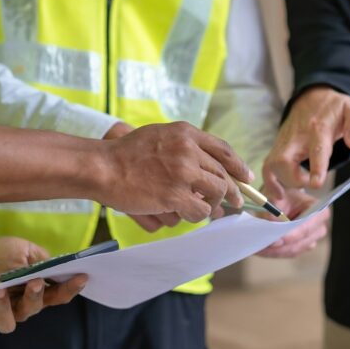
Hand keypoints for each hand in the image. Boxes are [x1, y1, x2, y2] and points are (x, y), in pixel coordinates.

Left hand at [0, 237, 86, 333]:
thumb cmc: (1, 253)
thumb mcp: (24, 250)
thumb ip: (38, 260)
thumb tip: (53, 267)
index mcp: (36, 292)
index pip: (57, 296)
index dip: (70, 289)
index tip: (82, 276)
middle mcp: (19, 305)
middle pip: (33, 309)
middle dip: (35, 297)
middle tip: (35, 281)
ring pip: (6, 323)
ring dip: (4, 307)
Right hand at [99, 122, 250, 222]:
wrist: (103, 167)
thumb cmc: (127, 154)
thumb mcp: (160, 136)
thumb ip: (185, 147)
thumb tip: (209, 168)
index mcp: (186, 133)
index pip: (223, 150)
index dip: (238, 166)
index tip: (246, 178)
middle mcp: (188, 150)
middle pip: (223, 174)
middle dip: (232, 191)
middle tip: (235, 203)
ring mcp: (183, 172)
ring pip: (217, 193)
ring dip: (214, 205)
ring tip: (208, 210)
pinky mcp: (175, 194)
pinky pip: (200, 210)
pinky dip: (198, 215)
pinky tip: (188, 215)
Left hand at [256, 186, 329, 257]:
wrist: (284, 199)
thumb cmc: (283, 195)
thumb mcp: (278, 196)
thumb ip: (274, 209)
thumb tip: (269, 225)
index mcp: (319, 211)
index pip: (306, 228)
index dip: (290, 236)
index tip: (275, 241)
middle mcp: (319, 228)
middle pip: (300, 243)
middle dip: (280, 246)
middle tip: (261, 245)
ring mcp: (311, 240)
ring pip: (292, 250)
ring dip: (274, 251)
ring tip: (258, 247)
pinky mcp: (301, 247)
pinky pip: (287, 253)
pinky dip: (274, 252)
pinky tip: (261, 249)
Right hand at [263, 86, 349, 191]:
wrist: (313, 98)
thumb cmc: (334, 108)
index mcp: (318, 127)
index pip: (316, 149)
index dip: (316, 168)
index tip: (316, 184)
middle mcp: (296, 136)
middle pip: (282, 160)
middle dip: (292, 179)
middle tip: (309, 183)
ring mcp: (283, 142)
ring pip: (272, 165)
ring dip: (282, 182)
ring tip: (299, 187)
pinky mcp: (277, 147)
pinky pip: (268, 167)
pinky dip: (271, 182)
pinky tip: (280, 193)